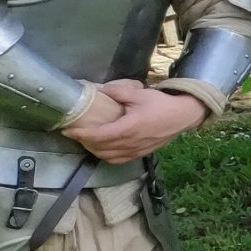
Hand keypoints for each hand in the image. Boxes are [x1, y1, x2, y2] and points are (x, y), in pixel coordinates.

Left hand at [63, 81, 206, 162]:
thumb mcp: (139, 93)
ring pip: (108, 157)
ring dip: (94, 150)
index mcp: (128, 128)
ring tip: (87, 141)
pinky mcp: (141, 153)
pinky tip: (103, 149)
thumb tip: (100, 90)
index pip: (98, 136)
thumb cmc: (162, 104)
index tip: (67, 130)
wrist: (184, 115)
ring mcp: (136, 151)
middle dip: (84, 142)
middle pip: (99, 149)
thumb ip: (118, 91)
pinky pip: (118, 160)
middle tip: (74, 133)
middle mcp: (131, 143)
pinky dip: (106, 156)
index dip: (80, 134)